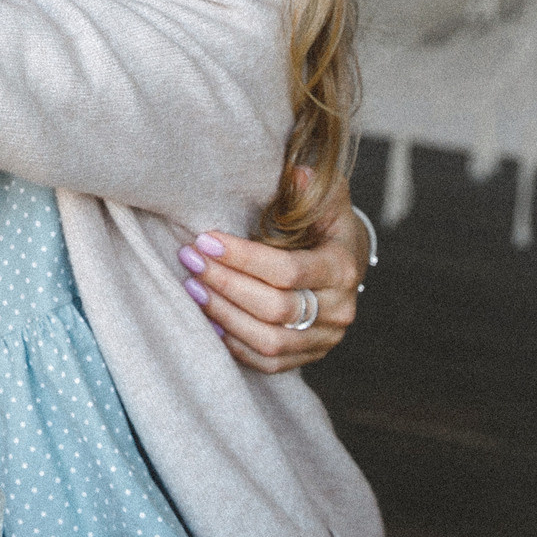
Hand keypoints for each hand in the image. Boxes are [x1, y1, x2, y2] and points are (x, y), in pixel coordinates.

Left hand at [177, 169, 364, 371]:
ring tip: (192, 286)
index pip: (288, 271)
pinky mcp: (308, 356)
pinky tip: (208, 318)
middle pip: (275, 309)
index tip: (205, 240)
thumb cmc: (326, 224)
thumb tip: (296, 173)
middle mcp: (339, 310)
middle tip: (190, 260)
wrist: (346, 261)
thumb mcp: (327, 199)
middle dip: (225, 284)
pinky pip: (268, 362)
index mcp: (342, 268)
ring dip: (223, 314)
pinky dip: (234, 344)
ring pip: (269, 340)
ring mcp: (325, 339)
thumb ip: (312, 187)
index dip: (243, 258)